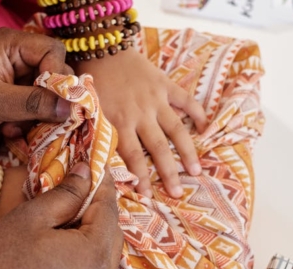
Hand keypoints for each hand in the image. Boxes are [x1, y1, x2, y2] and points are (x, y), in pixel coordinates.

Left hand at [0, 28, 73, 136]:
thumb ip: (31, 103)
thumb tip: (70, 108)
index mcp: (11, 44)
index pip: (53, 52)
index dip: (57, 77)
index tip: (51, 102)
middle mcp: (17, 55)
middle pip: (53, 74)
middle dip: (47, 101)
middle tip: (36, 121)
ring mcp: (14, 73)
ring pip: (45, 93)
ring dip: (34, 115)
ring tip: (13, 129)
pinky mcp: (11, 91)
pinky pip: (32, 104)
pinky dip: (25, 120)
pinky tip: (7, 130)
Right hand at [0, 163, 122, 268]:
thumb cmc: (1, 268)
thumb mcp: (29, 219)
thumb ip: (64, 194)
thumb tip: (87, 172)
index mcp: (95, 252)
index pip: (108, 206)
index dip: (101, 182)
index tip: (94, 164)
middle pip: (111, 233)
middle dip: (98, 209)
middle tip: (78, 191)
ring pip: (104, 257)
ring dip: (92, 235)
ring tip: (67, 221)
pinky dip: (85, 260)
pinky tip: (62, 253)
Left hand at [75, 49, 207, 197]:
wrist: (102, 48)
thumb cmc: (91, 81)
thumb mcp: (86, 110)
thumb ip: (94, 134)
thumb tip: (95, 163)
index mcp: (118, 122)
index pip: (132, 157)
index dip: (141, 178)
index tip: (148, 196)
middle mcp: (140, 114)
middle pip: (158, 149)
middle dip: (169, 173)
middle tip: (179, 193)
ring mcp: (156, 99)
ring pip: (176, 130)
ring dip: (188, 151)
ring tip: (196, 171)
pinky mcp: (165, 84)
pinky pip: (185, 100)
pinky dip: (197, 113)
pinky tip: (206, 127)